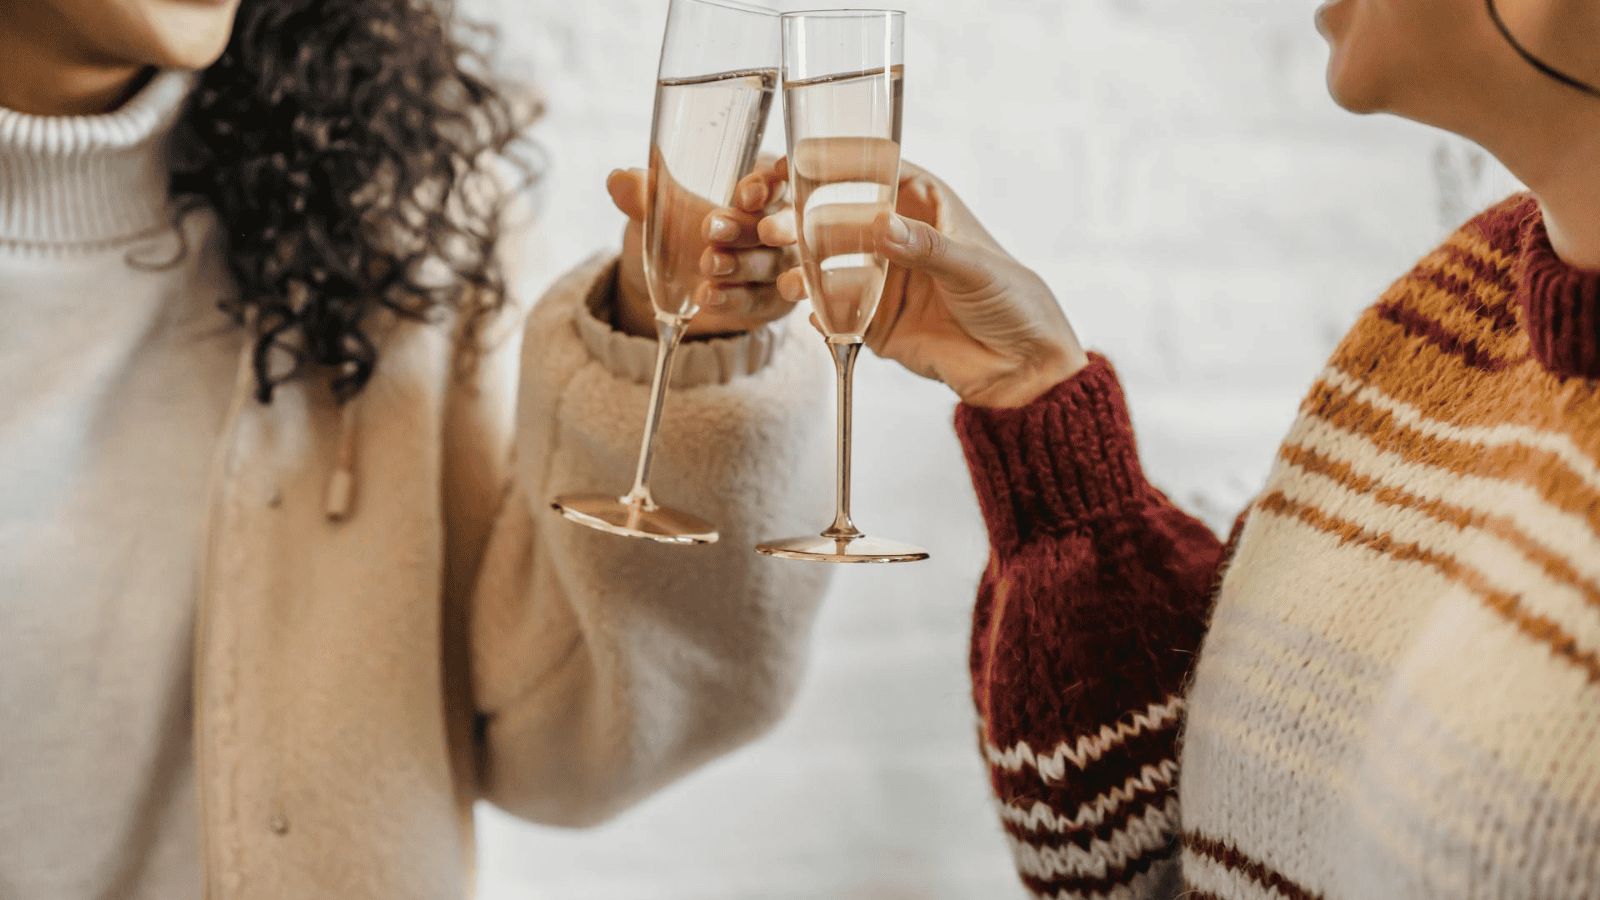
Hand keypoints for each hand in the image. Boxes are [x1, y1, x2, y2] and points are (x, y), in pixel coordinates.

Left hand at [609, 159, 799, 338]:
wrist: (664, 288)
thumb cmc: (673, 233)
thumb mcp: (655, 212)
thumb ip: (643, 195)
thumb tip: (617, 180)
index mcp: (755, 189)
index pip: (773, 180)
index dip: (765, 186)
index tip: (743, 195)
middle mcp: (775, 225)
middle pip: (776, 223)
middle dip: (746, 227)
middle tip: (712, 230)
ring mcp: (778, 265)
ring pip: (771, 264)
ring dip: (740, 265)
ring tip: (707, 266)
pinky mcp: (773, 302)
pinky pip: (760, 301)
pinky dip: (735, 300)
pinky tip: (708, 297)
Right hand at [760, 159, 1088, 407]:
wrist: (1022, 369)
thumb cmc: (1013, 301)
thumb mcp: (973, 266)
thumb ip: (925, 246)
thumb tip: (881, 224)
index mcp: (924, 206)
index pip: (874, 172)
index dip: (836, 165)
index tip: (798, 164)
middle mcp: (897, 238)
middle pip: (838, 218)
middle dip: (804, 221)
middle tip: (778, 229)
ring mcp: (882, 280)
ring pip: (828, 265)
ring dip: (803, 269)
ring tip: (792, 280)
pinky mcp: (874, 322)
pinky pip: (836, 313)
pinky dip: (820, 312)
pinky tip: (814, 313)